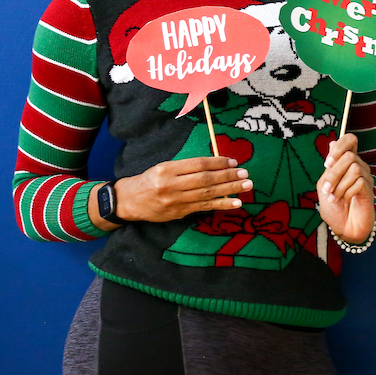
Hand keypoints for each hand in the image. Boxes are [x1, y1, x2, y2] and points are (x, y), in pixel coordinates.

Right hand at [94, 157, 251, 229]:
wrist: (129, 201)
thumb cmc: (149, 180)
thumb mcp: (163, 167)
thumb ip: (186, 167)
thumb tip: (216, 165)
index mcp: (167, 169)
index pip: (198, 164)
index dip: (218, 162)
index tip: (233, 161)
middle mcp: (171, 185)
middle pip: (205, 179)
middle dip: (228, 176)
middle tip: (245, 173)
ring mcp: (176, 201)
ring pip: (207, 194)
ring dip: (230, 190)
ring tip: (246, 185)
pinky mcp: (179, 213)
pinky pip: (204, 207)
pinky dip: (222, 205)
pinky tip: (236, 202)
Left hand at [317, 133, 374, 243]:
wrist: (342, 228)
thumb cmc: (333, 208)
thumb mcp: (324, 185)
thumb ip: (329, 167)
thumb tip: (332, 142)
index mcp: (346, 163)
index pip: (350, 140)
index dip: (340, 146)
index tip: (328, 163)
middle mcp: (358, 167)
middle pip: (349, 156)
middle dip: (334, 174)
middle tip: (327, 189)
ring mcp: (366, 178)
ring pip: (354, 168)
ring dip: (339, 185)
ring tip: (335, 198)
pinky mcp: (370, 189)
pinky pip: (359, 182)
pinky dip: (347, 192)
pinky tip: (345, 200)